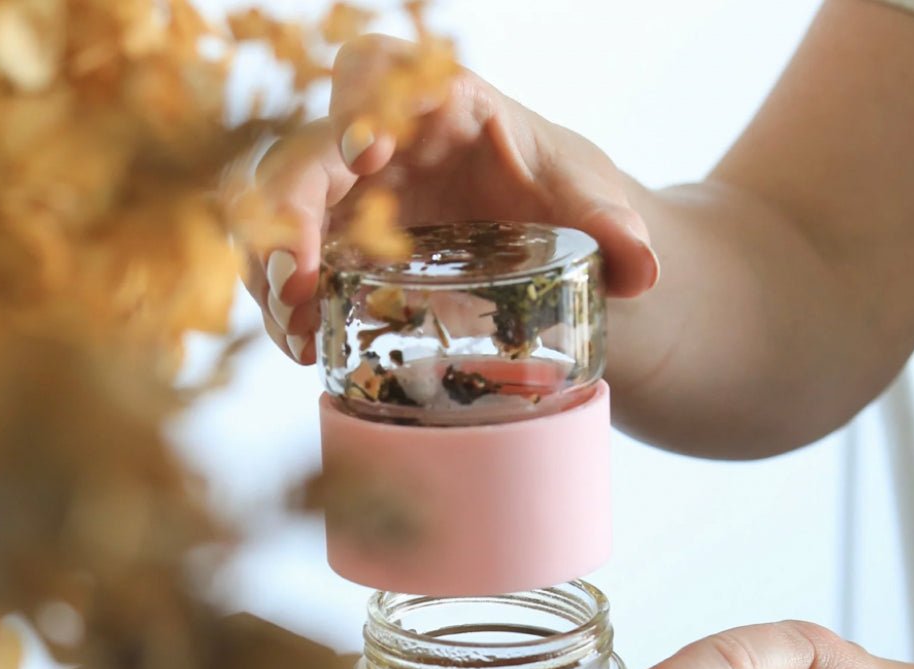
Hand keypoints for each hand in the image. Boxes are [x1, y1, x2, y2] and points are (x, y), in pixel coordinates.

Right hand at [242, 35, 658, 361]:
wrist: (552, 242)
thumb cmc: (565, 197)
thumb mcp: (592, 202)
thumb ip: (614, 226)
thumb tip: (641, 267)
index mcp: (439, 104)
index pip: (378, 74)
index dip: (358, 106)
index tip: (365, 157)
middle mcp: (381, 143)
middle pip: (305, 152)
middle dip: (288, 214)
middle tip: (296, 285)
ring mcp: (352, 198)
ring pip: (279, 212)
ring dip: (272, 270)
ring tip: (297, 336)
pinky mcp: (340, 248)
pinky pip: (291, 264)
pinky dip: (288, 305)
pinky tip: (306, 349)